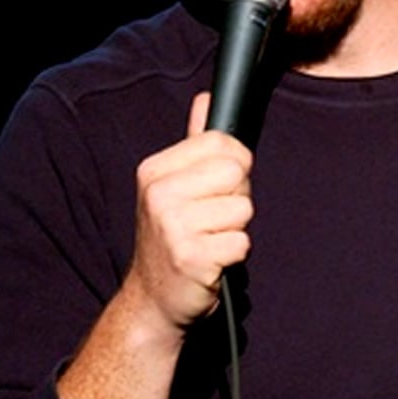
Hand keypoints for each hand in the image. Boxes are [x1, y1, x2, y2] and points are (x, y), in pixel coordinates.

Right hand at [127, 91, 254, 334]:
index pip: (224, 144)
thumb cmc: (173, 237)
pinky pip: (241, 242)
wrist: (154, 299)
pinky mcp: (191, 257)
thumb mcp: (173, 185)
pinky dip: (233, 254)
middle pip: (237, 172)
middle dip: (236, 196)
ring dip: (234, 228)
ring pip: (243, 208)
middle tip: (211, 219)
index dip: (234, 166)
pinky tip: (211, 260)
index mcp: (155, 170)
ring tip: (209, 239)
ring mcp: (172, 226)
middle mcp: (158, 194)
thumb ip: (194, 143)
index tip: (215, 189)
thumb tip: (205, 99)